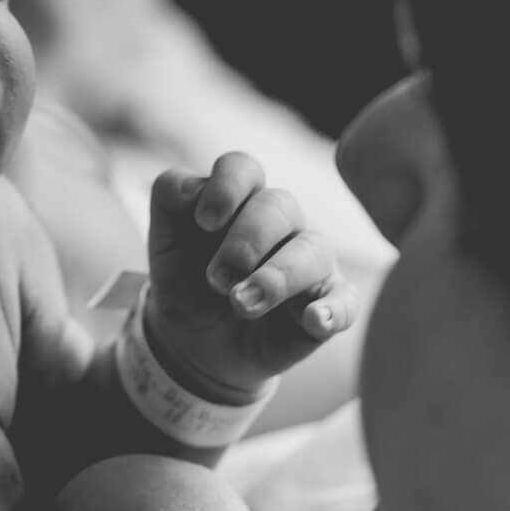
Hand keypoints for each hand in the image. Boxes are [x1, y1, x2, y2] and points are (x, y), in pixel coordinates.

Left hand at [146, 151, 359, 394]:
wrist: (195, 341)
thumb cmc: (187, 279)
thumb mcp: (165, 241)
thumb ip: (169, 198)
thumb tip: (190, 189)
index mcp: (241, 198)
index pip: (243, 169)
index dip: (226, 188)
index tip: (203, 222)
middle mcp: (283, 222)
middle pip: (279, 206)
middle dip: (245, 241)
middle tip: (215, 279)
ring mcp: (310, 262)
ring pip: (314, 250)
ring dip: (277, 277)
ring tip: (242, 304)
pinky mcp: (328, 304)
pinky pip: (344, 301)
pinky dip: (332, 309)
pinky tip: (314, 319)